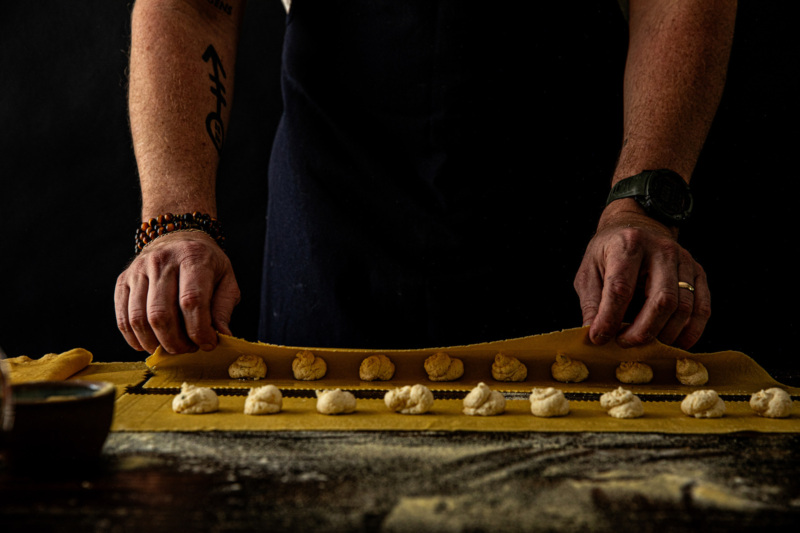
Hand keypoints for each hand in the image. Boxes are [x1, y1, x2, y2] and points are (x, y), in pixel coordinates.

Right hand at [115, 231, 240, 353]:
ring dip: (155, 344)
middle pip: (161, 314)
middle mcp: (162, 261)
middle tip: (189, 349)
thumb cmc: (206, 263)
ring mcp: (138, 270)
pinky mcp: (123, 281)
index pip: (191, 301)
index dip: (199, 330)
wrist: (177, 237)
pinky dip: (135, 339)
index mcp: (192, 257)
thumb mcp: (226, 279)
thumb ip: (224, 308)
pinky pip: (123, 318)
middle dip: (176, 342)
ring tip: (172, 348)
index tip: (208, 344)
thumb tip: (223, 337)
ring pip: (139, 319)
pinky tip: (151, 344)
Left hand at [574, 200, 709, 349]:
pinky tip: (674, 342)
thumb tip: (595, 335)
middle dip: (643, 331)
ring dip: (665, 334)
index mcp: (628, 245)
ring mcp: (684, 260)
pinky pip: (702, 308)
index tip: (600, 338)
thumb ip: (592, 303)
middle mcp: (661, 250)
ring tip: (645, 344)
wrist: (638, 225)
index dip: (610, 318)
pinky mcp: (698, 272)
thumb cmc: (609, 252)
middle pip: (661, 300)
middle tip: (625, 344)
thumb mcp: (589, 271)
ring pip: (684, 307)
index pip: (621, 288)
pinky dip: (691, 331)